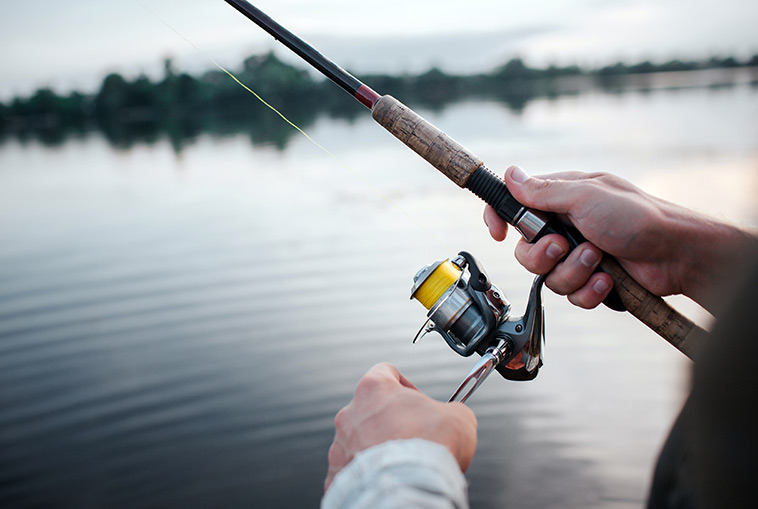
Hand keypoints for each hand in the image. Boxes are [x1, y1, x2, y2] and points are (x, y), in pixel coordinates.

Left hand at [324, 363, 476, 491]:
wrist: (411, 485)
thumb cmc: (429, 448)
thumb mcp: (459, 416)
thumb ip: (451, 409)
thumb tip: (452, 417)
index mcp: (374, 389)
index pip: (385, 373)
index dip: (405, 386)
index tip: (418, 402)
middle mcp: (351, 413)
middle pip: (370, 409)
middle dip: (391, 421)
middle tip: (412, 436)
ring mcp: (341, 444)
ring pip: (359, 439)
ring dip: (376, 447)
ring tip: (400, 461)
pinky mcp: (337, 473)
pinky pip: (351, 469)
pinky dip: (366, 473)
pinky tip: (385, 477)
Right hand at [484, 167, 754, 310]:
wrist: (677, 254)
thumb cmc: (638, 217)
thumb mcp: (585, 196)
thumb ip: (543, 191)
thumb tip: (511, 175)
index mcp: (561, 200)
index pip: (515, 206)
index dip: (500, 219)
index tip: (498, 233)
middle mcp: (566, 227)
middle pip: (526, 251)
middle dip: (543, 255)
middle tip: (563, 245)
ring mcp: (578, 256)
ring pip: (549, 277)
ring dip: (572, 272)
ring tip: (599, 260)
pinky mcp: (592, 281)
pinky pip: (572, 295)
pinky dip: (589, 290)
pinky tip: (609, 279)